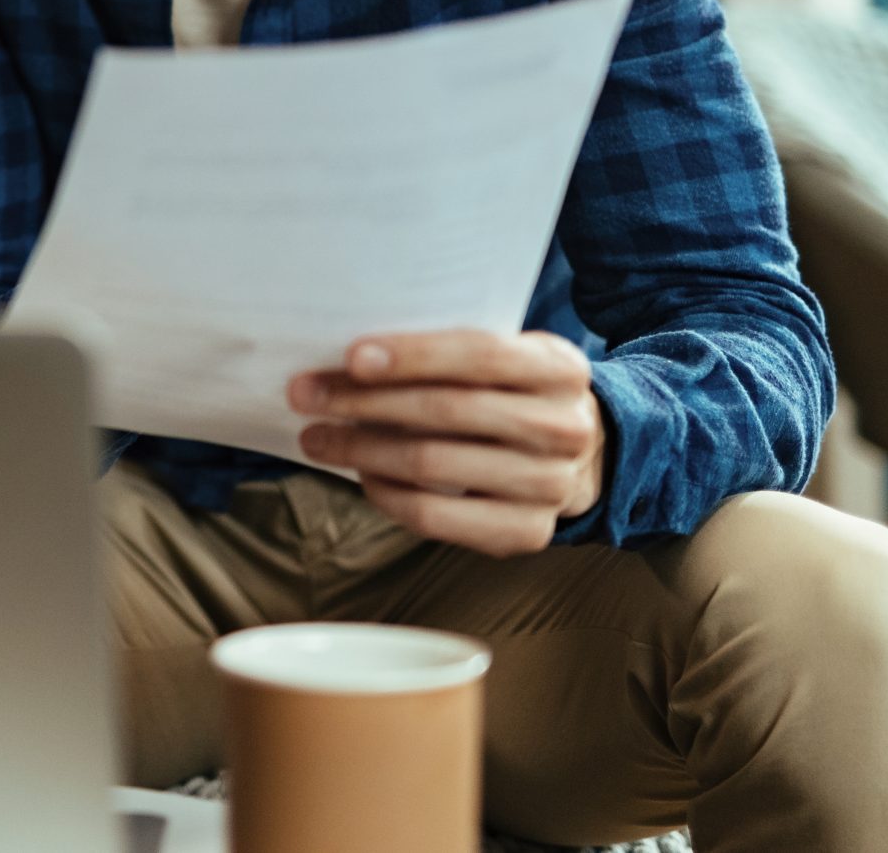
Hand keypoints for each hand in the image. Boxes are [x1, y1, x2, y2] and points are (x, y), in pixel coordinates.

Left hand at [287, 329, 605, 557]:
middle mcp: (563, 428)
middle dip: (363, 401)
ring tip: (317, 437)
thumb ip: (449, 353)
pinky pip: (434, 516)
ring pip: (432, 465)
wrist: (582, 459)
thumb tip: (348, 357)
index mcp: (560, 368)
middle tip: (305, 395)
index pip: (479, 355)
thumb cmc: (514, 394)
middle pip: (446, 411)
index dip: (412, 356)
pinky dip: (385, 493)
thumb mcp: (505, 359)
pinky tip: (360, 473)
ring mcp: (549, 486)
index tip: (350, 356)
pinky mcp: (526, 533)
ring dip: (361, 449)